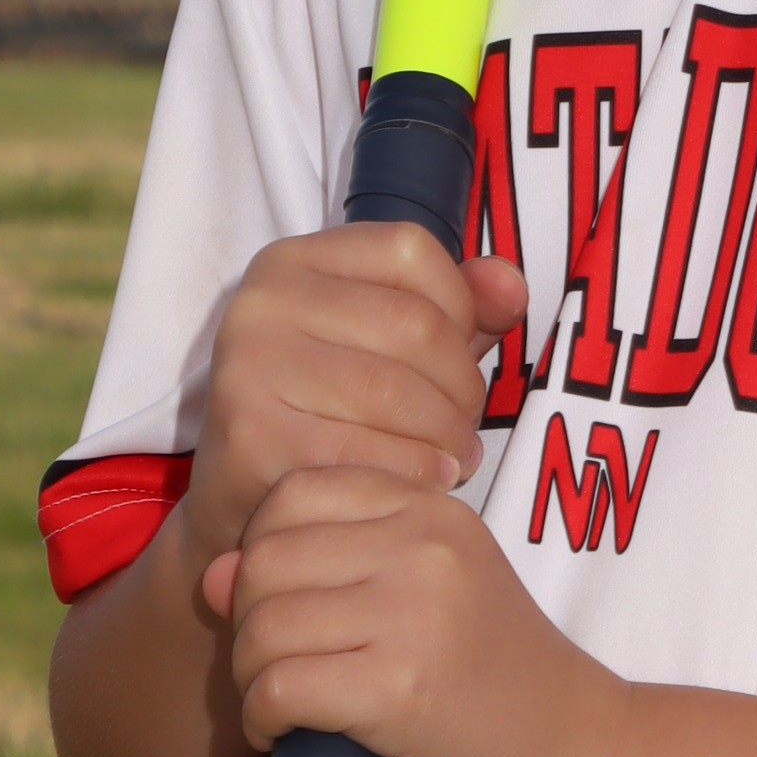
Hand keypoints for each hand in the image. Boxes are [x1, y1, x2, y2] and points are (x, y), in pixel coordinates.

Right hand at [182, 224, 530, 586]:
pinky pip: (372, 451)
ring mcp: (251, 365)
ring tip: (454, 458)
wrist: (245, 506)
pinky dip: (418, 473)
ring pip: (399, 392)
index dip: (461, 307)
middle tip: (466, 428)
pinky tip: (424, 483)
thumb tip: (511, 287)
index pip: (411, 249)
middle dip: (463, 386)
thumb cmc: (325, 416)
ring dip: (448, 436)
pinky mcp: (254, 435)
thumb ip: (457, 308)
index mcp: (292, 260)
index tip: (458, 357)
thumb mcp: (387, 346)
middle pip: (415, 324)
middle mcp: (262, 301)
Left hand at [203, 462, 618, 756]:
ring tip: (288, 704)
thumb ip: (324, 572)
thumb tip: (213, 575)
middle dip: (248, 623)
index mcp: (432, 510)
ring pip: (263, 626)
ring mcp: (416, 614)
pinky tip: (291, 734)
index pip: (294, 492)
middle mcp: (425, 547)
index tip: (295, 608)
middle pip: (265, 559)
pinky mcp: (401, 689)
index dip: (264, 552)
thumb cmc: (495, 685)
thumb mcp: (423, 600)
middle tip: (282, 668)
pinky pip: (279, 687)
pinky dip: (264, 719)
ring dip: (253, 677)